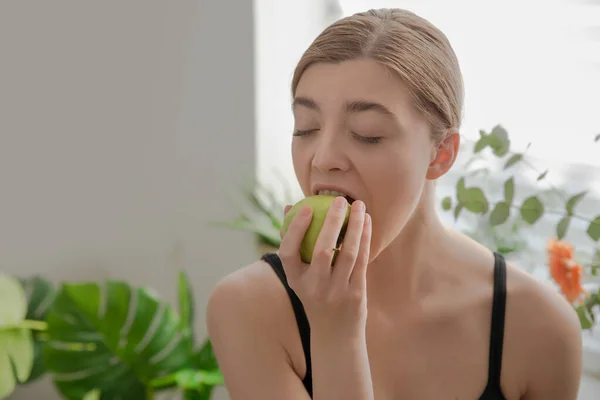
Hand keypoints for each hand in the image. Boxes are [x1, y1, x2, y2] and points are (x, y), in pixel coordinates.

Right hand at [278, 196, 371, 334]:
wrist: (335, 335)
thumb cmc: (314, 294)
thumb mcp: (299, 276)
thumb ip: (293, 244)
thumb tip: (289, 207)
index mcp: (295, 281)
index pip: (287, 253)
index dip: (295, 230)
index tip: (307, 209)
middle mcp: (313, 287)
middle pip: (321, 250)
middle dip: (332, 222)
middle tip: (340, 200)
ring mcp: (336, 292)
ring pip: (347, 253)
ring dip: (355, 227)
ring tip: (359, 205)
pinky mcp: (355, 294)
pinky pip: (361, 261)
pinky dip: (365, 239)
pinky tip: (367, 222)